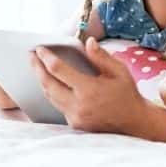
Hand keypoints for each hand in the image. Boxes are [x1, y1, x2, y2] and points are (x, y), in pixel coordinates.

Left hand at [29, 37, 148, 133]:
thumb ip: (101, 57)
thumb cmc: (127, 93)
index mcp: (89, 89)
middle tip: (31, 56)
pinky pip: (58, 105)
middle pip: (48, 84)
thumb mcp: (120, 71)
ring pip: (50, 96)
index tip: (39, 49)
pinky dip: (53, 93)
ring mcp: (74, 116)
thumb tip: (88, 42)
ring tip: (38, 68)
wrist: (134, 121)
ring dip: (42, 81)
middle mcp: (78, 105)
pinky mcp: (74, 124)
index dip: (46, 58)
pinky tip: (52, 84)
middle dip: (37, 68)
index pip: (59, 70)